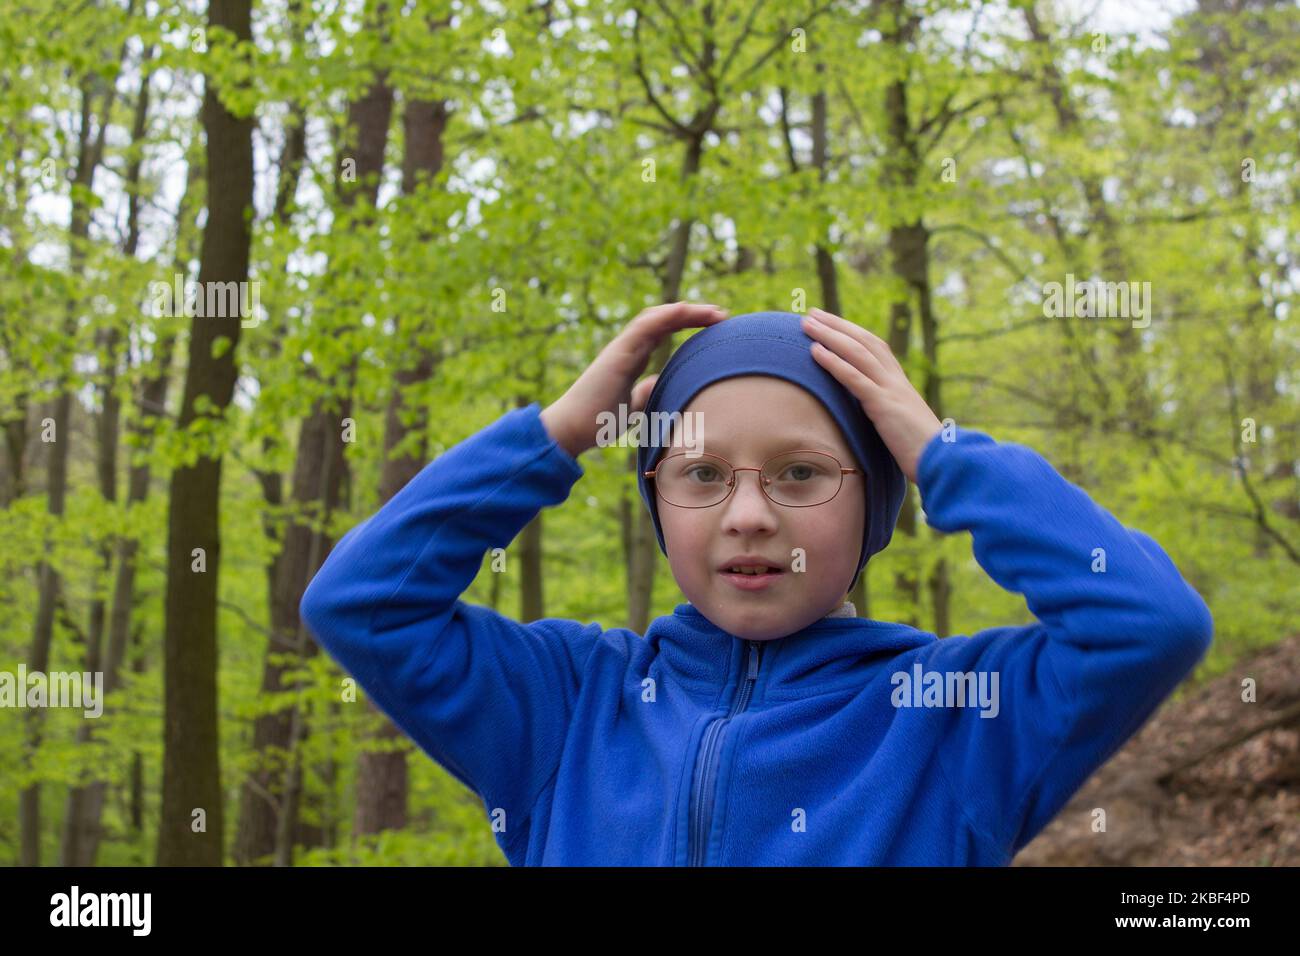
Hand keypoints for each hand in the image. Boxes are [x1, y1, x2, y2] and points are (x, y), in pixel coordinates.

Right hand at [540, 301, 728, 457]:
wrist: (573, 429)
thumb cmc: (599, 420)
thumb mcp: (633, 406)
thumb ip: (646, 392)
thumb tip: (661, 385)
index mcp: (633, 358)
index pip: (664, 331)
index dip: (688, 323)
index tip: (715, 325)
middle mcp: (628, 348)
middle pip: (664, 320)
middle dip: (694, 314)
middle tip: (722, 315)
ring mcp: (622, 348)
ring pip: (656, 318)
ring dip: (686, 311)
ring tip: (713, 312)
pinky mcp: (617, 354)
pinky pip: (643, 327)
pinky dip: (664, 316)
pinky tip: (684, 310)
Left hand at [802, 307, 942, 482]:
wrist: (943, 460)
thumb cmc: (921, 449)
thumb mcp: (899, 423)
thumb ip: (884, 411)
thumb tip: (867, 412)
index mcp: (899, 382)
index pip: (873, 346)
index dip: (850, 331)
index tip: (829, 321)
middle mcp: (895, 379)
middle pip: (863, 342)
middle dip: (835, 325)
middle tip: (810, 314)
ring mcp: (890, 390)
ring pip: (857, 353)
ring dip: (829, 336)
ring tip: (806, 325)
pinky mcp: (884, 406)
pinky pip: (855, 379)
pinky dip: (834, 363)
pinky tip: (815, 351)